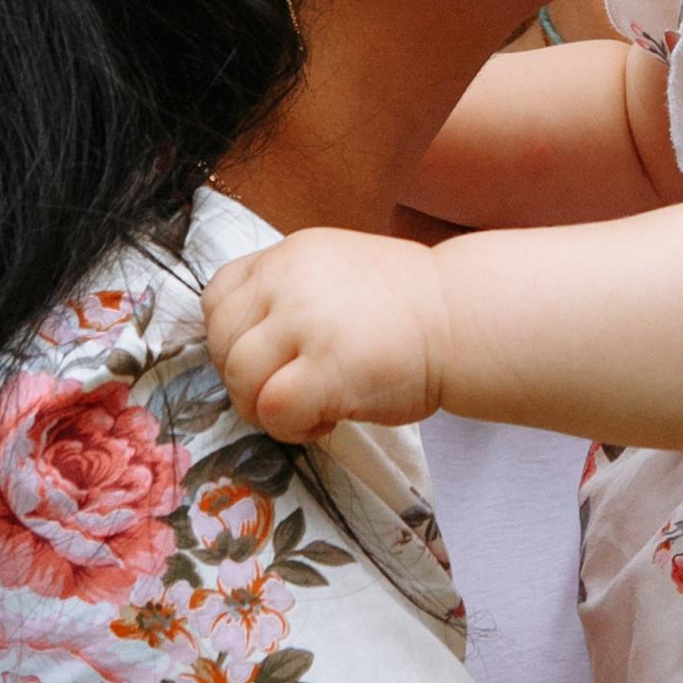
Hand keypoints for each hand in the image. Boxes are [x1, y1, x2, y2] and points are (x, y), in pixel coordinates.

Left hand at [203, 228, 452, 439]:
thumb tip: (244, 347)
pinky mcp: (326, 367)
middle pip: (222, 341)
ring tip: (312, 407)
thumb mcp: (336, 275)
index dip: (230, 339)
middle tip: (289, 392)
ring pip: (240, 377)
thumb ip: (289, 296)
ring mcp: (305, 321)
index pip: (218, 298)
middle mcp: (289, 279)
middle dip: (246, 380)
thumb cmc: (408, 308)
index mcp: (290, 255)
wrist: (465, 317)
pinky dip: (293, 427)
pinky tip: (329, 418)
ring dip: (266, 407)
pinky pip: (273, 409)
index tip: (265, 360)